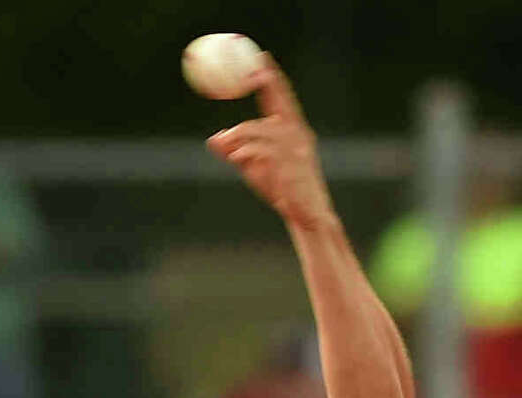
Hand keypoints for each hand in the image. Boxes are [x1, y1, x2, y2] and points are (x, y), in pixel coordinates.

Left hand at [206, 56, 334, 230]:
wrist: (308, 217)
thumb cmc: (286, 193)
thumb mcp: (258, 169)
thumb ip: (237, 152)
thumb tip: (212, 140)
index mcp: (296, 130)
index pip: (283, 97)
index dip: (273, 76)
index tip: (262, 57)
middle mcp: (298, 134)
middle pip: (270, 107)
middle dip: (257, 96)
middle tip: (237, 99)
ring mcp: (294, 148)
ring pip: (253, 131)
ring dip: (236, 141)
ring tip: (230, 154)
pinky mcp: (288, 164)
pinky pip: (255, 151)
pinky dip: (242, 156)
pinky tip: (239, 162)